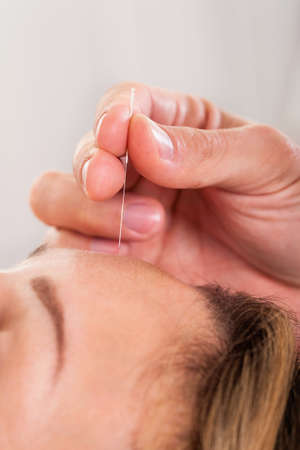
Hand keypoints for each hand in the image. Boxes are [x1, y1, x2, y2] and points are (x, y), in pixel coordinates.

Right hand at [30, 82, 299, 308]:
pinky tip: (123, 261)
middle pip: (85, 154)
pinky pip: (77, 251)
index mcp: (182, 130)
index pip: (125, 105)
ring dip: (85, 211)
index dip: (110, 117)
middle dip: (92, 169)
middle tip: (115, 189)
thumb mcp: (265, 165)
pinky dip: (83, 252)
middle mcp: (147, 171)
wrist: (299, 281)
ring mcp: (131, 217)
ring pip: (62, 200)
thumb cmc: (293, 213)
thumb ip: (204, 150)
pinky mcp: (127, 261)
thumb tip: (139, 137)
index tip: (115, 138)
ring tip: (145, 230)